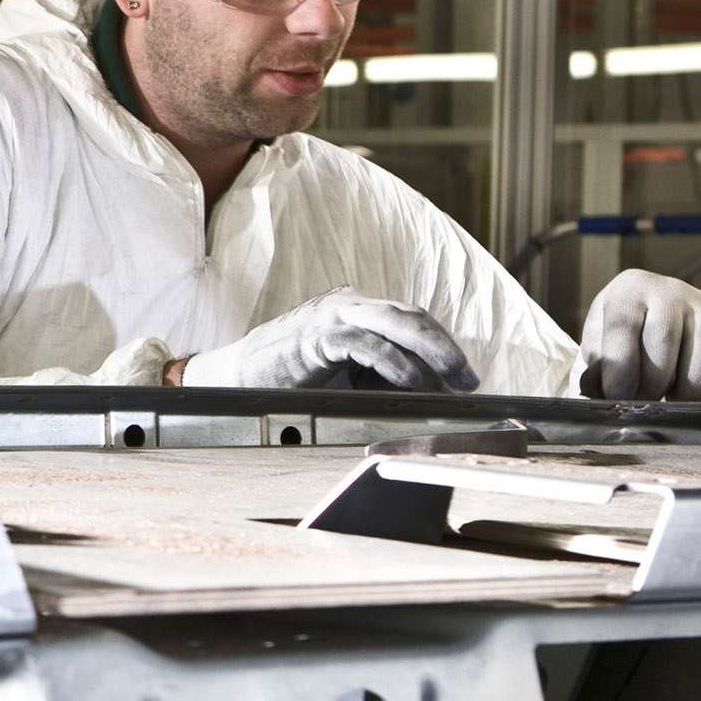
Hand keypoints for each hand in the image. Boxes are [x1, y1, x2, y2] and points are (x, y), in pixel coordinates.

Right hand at [180, 288, 478, 391]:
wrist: (232, 379)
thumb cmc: (285, 378)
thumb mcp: (340, 375)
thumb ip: (374, 375)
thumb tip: (423, 394)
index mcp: (353, 311)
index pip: (409, 318)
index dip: (441, 343)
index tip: (465, 375)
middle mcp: (346, 306)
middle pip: (410, 316)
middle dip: (445, 347)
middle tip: (469, 378)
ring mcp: (331, 318)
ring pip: (395, 324)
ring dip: (431, 355)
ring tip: (452, 382)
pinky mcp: (317, 337)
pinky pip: (368, 346)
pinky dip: (397, 365)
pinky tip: (415, 384)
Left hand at [577, 268, 700, 400]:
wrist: (663, 320)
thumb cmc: (625, 340)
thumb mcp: (600, 346)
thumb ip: (595, 370)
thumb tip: (593, 395)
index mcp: (628, 291)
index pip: (623, 328)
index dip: (621, 369)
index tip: (620, 397)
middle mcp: (669, 289)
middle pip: (665, 341)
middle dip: (654, 383)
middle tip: (647, 401)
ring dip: (688, 389)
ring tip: (672, 397)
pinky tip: (700, 388)